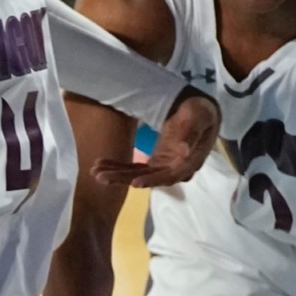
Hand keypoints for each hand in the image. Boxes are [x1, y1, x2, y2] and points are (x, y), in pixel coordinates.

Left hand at [92, 90, 219, 189]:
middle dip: (123, 179)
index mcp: (187, 163)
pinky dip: (118, 167)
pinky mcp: (153, 164)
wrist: (198, 114)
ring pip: (137, 175)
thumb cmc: (200, 112)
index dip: (152, 180)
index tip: (134, 183)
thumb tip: (183, 152)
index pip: (169, 175)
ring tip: (95, 171)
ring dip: (116, 174)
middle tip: (100, 177)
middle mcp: (173, 170)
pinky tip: (100, 165)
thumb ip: (192, 132)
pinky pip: (134, 168)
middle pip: (147, 178)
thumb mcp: (200, 116)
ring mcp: (162, 168)